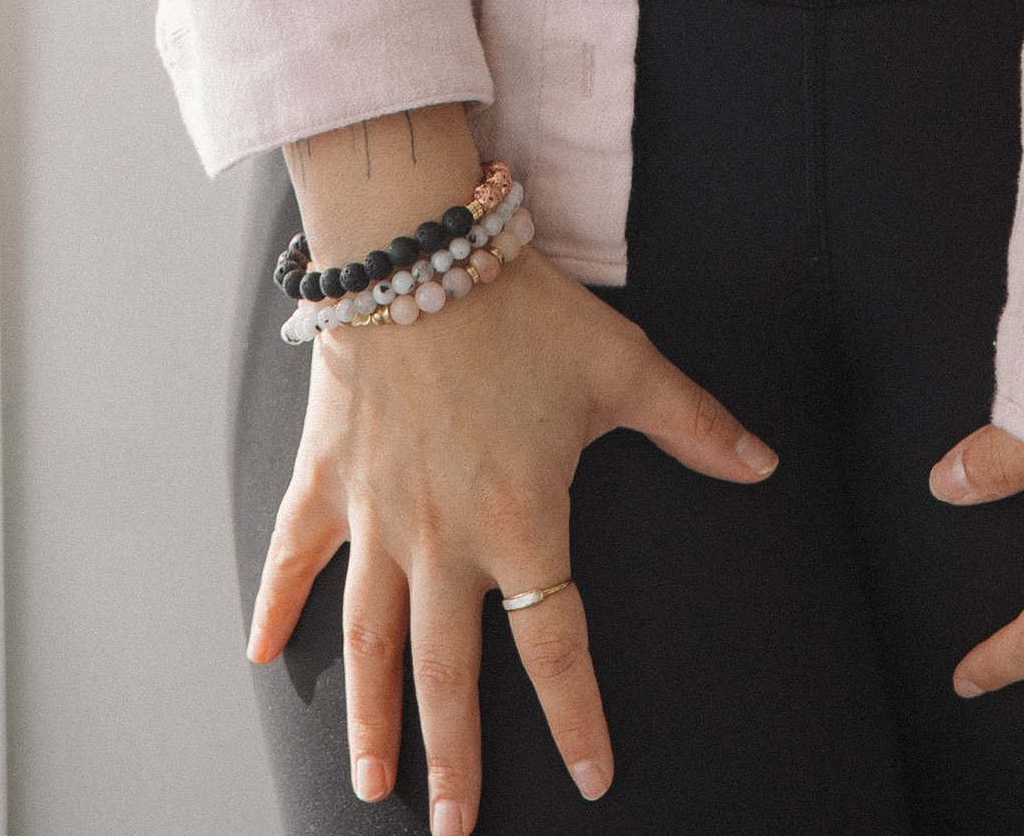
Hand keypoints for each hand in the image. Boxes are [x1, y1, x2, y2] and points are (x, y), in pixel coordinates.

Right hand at [247, 246, 777, 829]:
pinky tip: (261, 655)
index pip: (556, 645)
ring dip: (368, 715)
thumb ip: (693, 423)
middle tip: (450, 827)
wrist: (418, 245)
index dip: (577, 717)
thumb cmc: (522, 306)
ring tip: (369, 782)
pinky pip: (293, 555)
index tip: (592, 776)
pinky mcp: (324, 477)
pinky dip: (274, 605)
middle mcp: (442, 537)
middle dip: (452, 758)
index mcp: (520, 520)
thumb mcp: (622, 364)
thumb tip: (763, 463)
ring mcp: (375, 513)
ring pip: (369, 639)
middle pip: (447, 672)